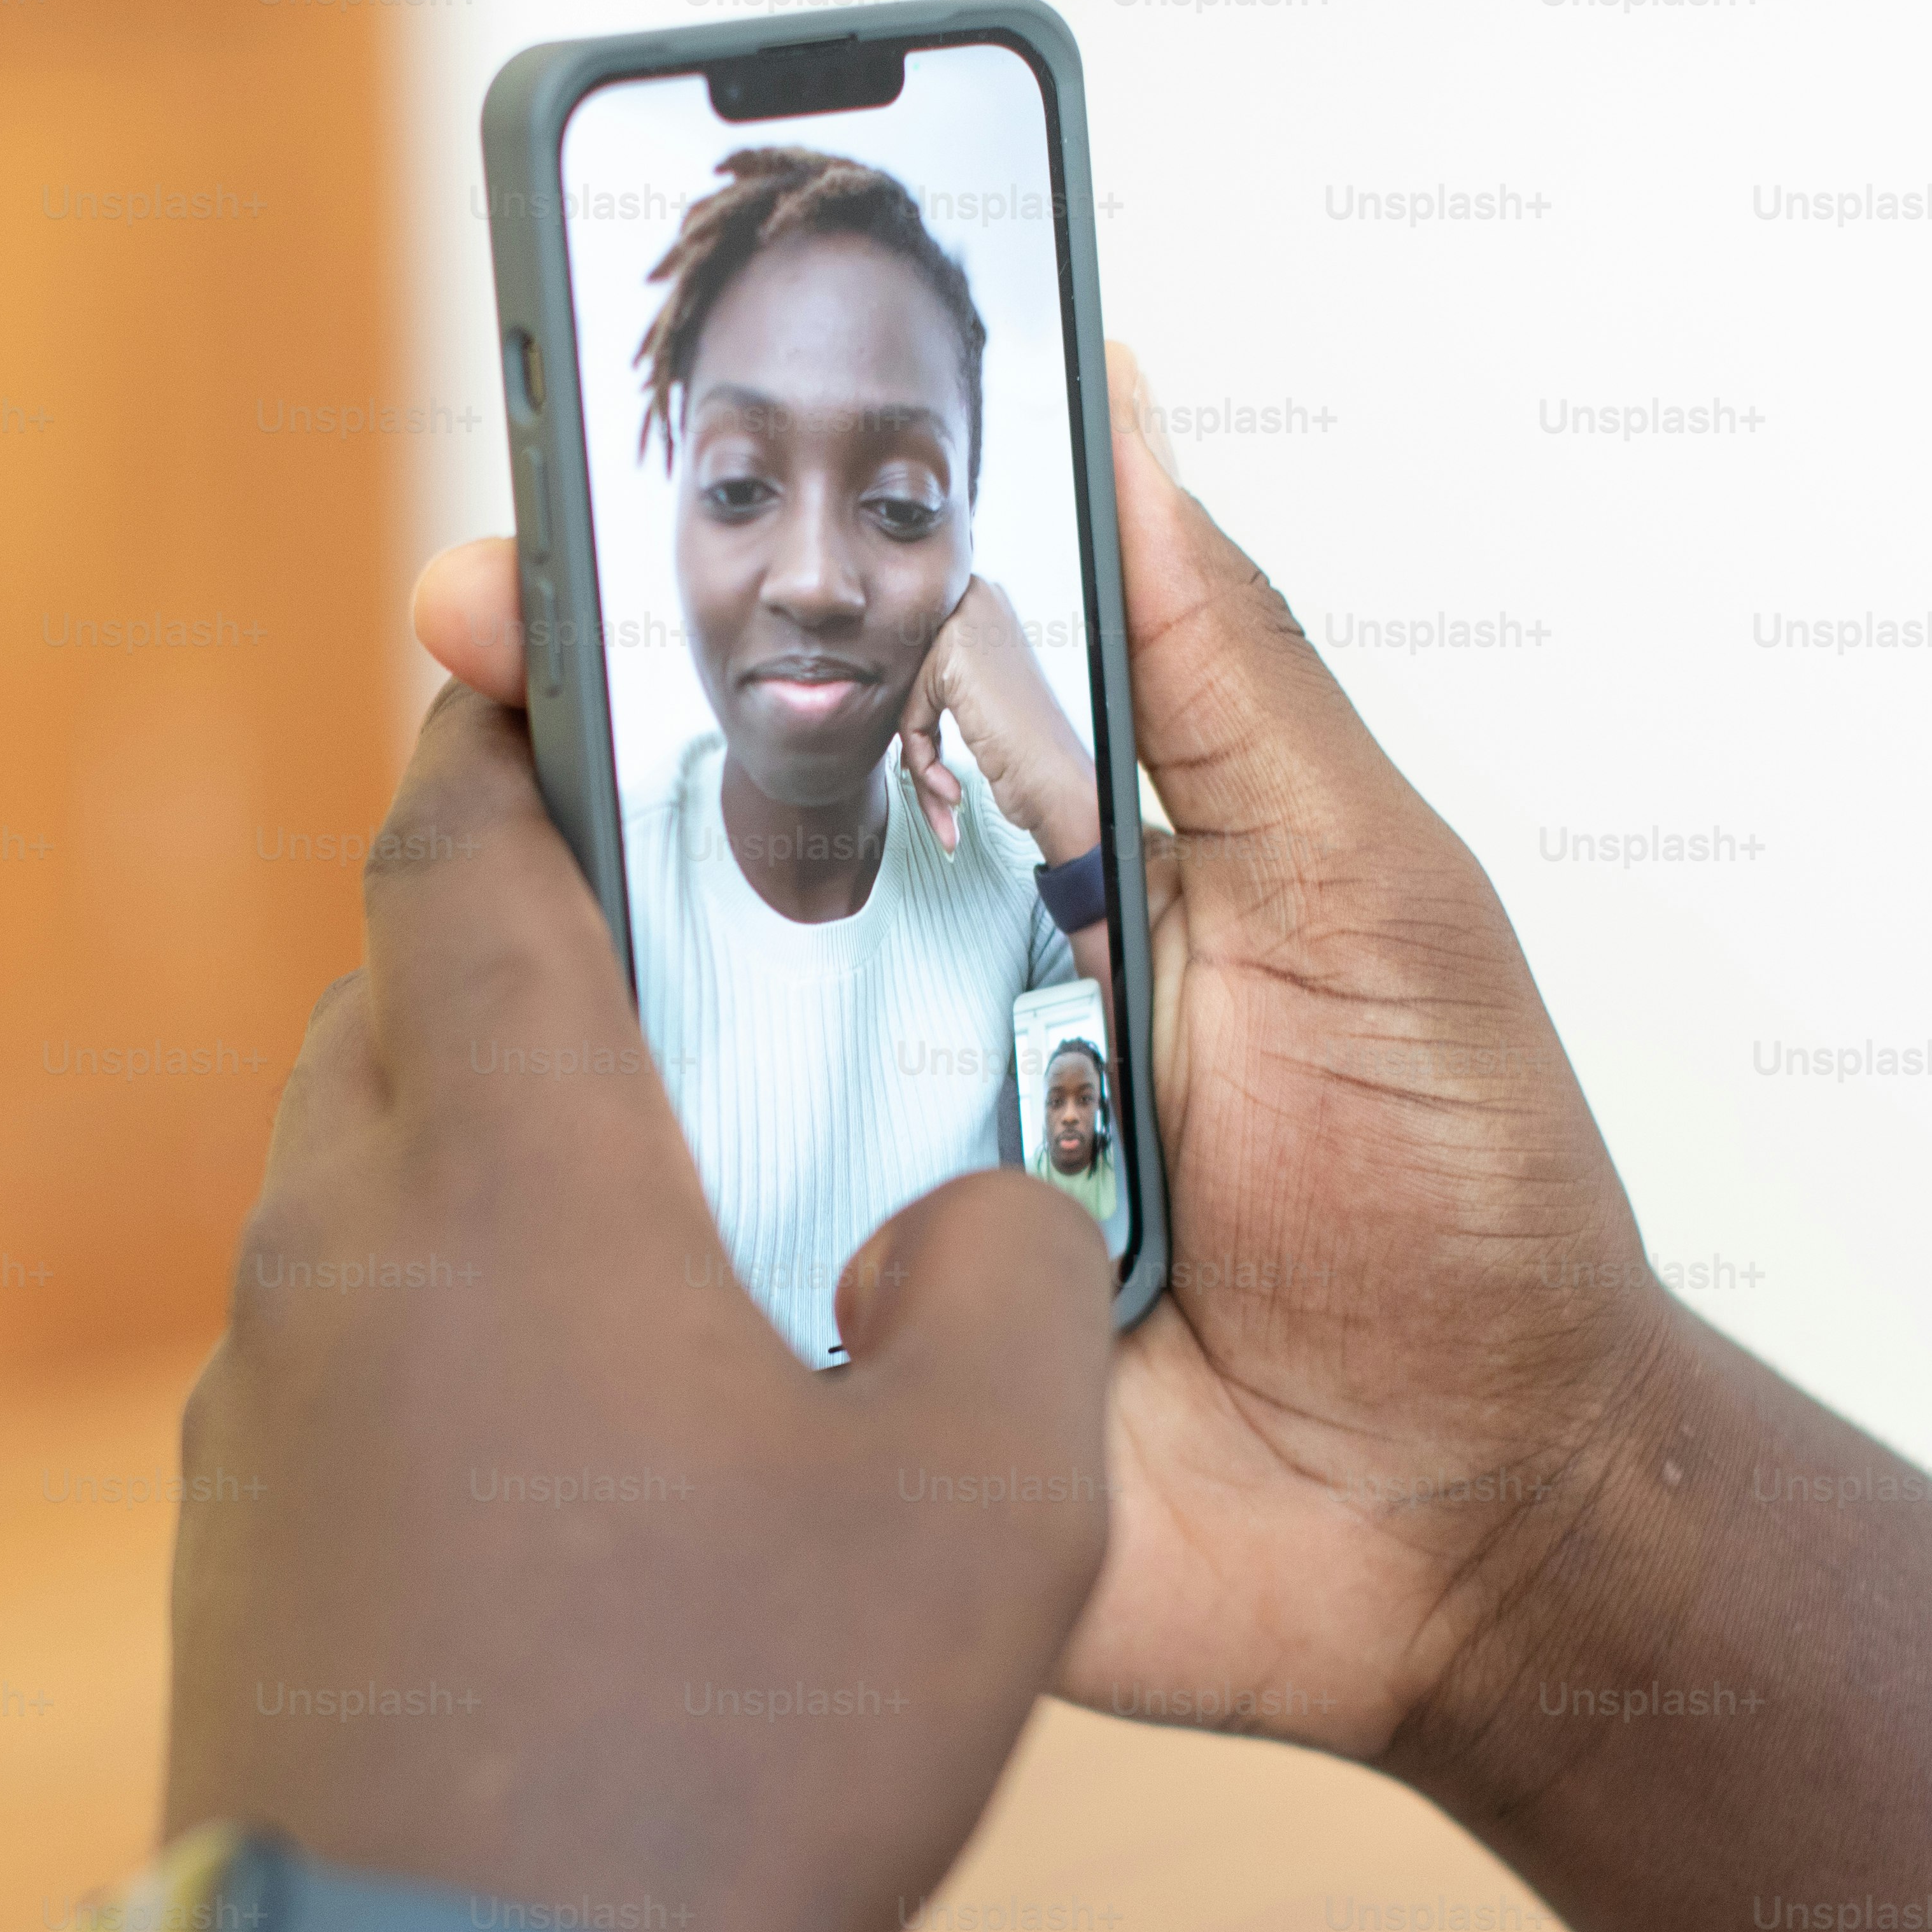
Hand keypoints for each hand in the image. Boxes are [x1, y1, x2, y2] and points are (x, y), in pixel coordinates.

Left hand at [163, 686, 1117, 1931]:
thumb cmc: (724, 1758)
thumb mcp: (978, 1511)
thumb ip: (1001, 1286)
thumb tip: (953, 1212)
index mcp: (514, 1179)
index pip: (464, 862)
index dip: (502, 740)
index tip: (535, 669)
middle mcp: (342, 1254)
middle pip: (393, 1006)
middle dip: (507, 944)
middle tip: (650, 950)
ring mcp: (258, 1408)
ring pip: (352, 1183)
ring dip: (473, 1144)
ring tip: (638, 1200)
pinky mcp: (235, 1546)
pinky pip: (332, 1352)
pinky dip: (433, 1318)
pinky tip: (565, 1434)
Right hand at [407, 354, 1677, 1795]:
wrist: (1471, 1530)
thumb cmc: (1459, 1199)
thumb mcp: (1363, 890)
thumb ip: (1222, 671)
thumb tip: (1118, 401)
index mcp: (1014, 884)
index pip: (814, 711)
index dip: (684, 609)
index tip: (566, 511)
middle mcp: (894, 1021)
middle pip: (674, 869)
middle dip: (547, 747)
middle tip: (472, 637)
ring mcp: (838, 1191)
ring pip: (629, 1064)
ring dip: (541, 973)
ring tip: (460, 864)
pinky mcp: (810, 1366)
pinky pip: (657, 1283)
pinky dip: (583, 1220)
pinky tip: (502, 1143)